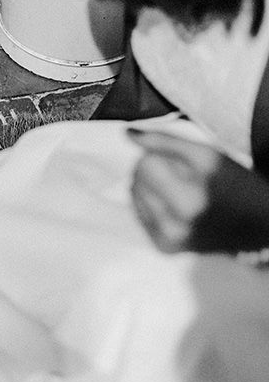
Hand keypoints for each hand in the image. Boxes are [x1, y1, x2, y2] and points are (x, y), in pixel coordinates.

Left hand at [128, 129, 268, 252]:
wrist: (259, 227)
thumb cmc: (235, 185)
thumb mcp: (208, 156)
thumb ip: (165, 141)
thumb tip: (126, 133)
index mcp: (188, 201)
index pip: (143, 164)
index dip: (158, 155)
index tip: (178, 160)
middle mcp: (174, 226)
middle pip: (135, 180)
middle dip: (153, 172)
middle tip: (183, 177)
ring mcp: (168, 241)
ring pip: (134, 197)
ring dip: (151, 188)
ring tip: (181, 192)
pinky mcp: (164, 248)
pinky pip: (139, 215)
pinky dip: (153, 207)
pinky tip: (176, 208)